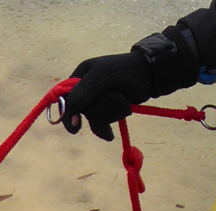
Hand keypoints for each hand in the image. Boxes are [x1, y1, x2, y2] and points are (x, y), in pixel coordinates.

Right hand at [61, 31, 197, 140]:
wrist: (148, 76)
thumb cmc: (126, 69)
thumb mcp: (104, 74)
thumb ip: (86, 88)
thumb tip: (71, 107)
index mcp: (79, 77)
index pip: (66, 97)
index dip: (69, 111)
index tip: (74, 126)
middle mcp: (84, 90)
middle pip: (84, 110)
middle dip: (103, 106)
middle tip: (118, 95)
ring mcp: (96, 102)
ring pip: (95, 118)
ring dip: (112, 112)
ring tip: (125, 100)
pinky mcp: (107, 111)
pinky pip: (100, 125)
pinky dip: (105, 130)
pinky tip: (110, 136)